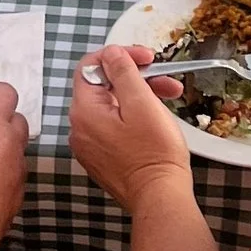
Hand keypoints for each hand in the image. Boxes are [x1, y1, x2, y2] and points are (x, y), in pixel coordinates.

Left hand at [69, 45, 192, 207]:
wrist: (160, 197)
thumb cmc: (154, 153)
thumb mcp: (141, 103)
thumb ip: (123, 72)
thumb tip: (110, 53)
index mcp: (84, 112)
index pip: (90, 67)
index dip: (119, 56)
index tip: (145, 57)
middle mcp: (80, 129)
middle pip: (103, 87)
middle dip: (136, 77)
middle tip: (164, 78)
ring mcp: (90, 146)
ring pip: (112, 106)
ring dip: (139, 95)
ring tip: (170, 96)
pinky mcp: (103, 158)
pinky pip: (114, 126)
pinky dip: (134, 116)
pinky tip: (156, 117)